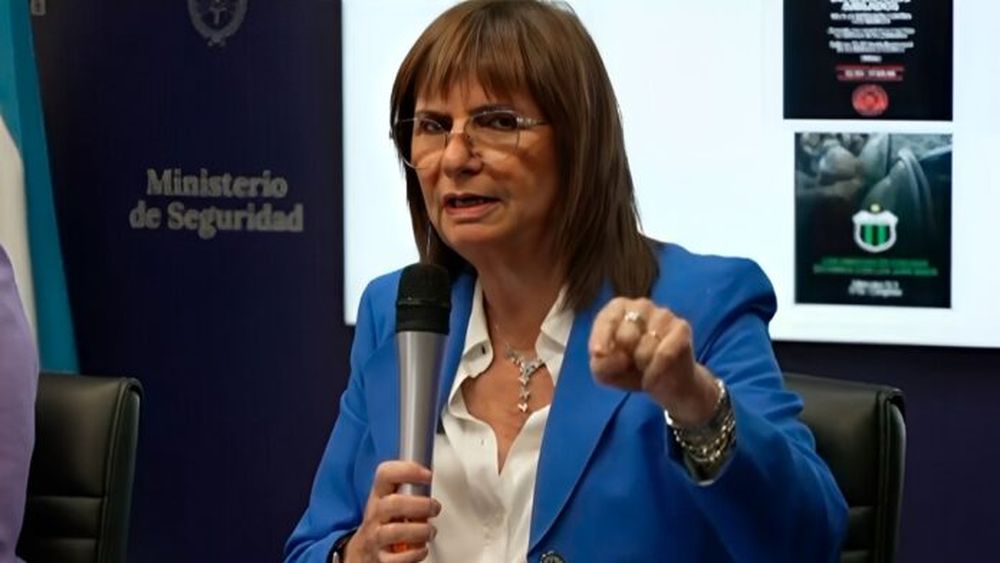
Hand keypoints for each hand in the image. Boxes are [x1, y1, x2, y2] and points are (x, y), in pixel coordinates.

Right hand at [345, 461, 440, 562]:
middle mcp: (375, 515)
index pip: (385, 474)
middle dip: (421, 505)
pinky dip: (414, 554)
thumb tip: (431, 479)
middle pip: (393, 504)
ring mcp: (376, 537)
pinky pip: (396, 559)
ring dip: (421, 531)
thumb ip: (408, 490)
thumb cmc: (384, 523)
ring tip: (430, 531)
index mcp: (379, 496)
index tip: (427, 475)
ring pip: (395, 531)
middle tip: (434, 508)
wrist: (364, 552)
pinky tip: (421, 549)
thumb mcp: (389, 502)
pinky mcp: (380, 559)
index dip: (407, 470)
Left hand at [588, 297, 718, 425]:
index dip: (601, 338)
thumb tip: (605, 354)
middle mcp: (642, 305)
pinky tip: (653, 377)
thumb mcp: (606, 372)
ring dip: (642, 366)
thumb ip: (600, 363)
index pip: (607, 319)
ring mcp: (664, 314)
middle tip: (630, 363)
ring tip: (645, 366)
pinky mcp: (682, 328)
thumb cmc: (631, 370)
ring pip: (645, 349)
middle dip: (625, 358)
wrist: (666, 385)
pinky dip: (655, 371)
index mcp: (619, 308)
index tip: (599, 354)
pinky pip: (664, 354)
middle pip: (626, 337)